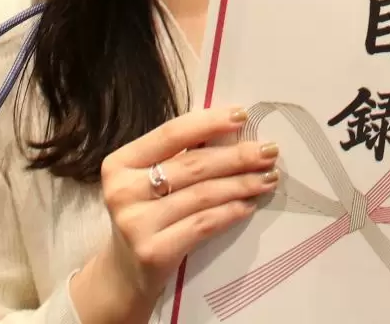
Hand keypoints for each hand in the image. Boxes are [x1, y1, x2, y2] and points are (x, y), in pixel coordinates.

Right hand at [71, 105, 280, 323]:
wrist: (125, 274)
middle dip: (237, 156)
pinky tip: (248, 205)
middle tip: (269, 151)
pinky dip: (230, 212)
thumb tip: (234, 131)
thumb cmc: (146, 216)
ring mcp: (135, 223)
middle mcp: (122, 191)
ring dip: (241, 184)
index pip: (171, 134)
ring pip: (202, 195)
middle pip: (193, 165)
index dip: (209, 123)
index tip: (242, 115)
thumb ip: (179, 157)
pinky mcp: (153, 251)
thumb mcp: (149, 182)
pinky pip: (202, 224)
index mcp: (120, 163)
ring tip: (267, 178)